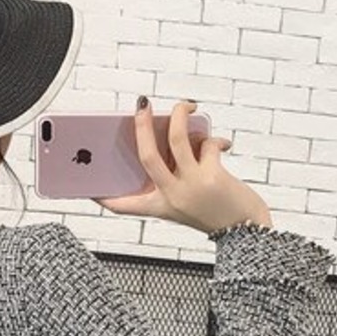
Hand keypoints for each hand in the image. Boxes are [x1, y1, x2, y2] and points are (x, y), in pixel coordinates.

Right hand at [94, 98, 273, 234]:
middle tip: (142, 105)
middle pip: (146, 155)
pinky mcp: (211, 176)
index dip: (105, 198)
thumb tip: (176, 133)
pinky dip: (212, 140)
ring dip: (180, 115)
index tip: (91, 191)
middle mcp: (171, 196)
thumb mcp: (188, 202)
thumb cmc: (218, 214)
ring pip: (177, 139)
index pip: (125, 205)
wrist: (245, 231)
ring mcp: (190, 186)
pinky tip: (221, 146)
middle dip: (142, 125)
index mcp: (160, 206)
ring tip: (186, 105)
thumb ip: (176, 174)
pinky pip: (206, 145)